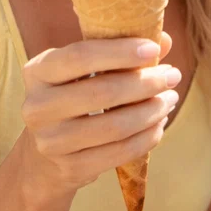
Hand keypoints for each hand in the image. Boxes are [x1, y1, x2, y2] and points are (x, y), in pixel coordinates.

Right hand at [21, 36, 180, 194]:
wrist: (43, 156)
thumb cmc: (73, 97)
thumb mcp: (86, 70)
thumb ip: (121, 52)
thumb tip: (165, 41)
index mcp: (38, 71)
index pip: (80, 56)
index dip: (119, 52)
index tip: (153, 49)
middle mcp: (37, 106)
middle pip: (102, 92)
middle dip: (145, 83)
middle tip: (172, 76)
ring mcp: (51, 142)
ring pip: (114, 126)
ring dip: (151, 111)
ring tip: (170, 99)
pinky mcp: (69, 169)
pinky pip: (118, 153)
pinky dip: (146, 138)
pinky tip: (159, 124)